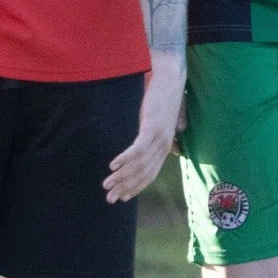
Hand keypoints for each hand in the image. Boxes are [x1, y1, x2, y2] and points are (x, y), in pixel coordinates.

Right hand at [104, 66, 183, 200]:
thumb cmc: (163, 97)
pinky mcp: (152, 127)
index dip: (135, 187)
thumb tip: (150, 140)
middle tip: (109, 199)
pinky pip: (137, 149)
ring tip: (106, 184)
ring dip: (121, 177)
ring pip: (139, 165)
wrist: (171, 78)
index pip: (150, 174)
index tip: (122, 197)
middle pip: (143, 174)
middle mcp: (163, 146)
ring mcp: (158, 137)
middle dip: (125, 188)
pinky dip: (125, 159)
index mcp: (165, 146)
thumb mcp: (159, 120)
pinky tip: (113, 166)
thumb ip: (155, 133)